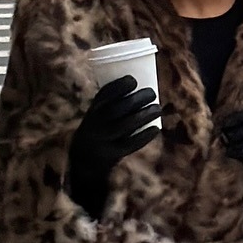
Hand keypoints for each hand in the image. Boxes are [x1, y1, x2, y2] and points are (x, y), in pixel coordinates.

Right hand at [68, 75, 160, 217]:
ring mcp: (102, 141)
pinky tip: (156, 128)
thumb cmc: (100, 130)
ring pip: (125, 126)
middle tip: (152, 93)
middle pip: (116, 110)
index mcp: (91, 112)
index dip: (118, 86)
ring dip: (144, 115)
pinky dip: (144, 136)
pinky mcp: (112, 155)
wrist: (84, 162)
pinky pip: (130, 144)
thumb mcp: (98, 115)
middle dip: (136, 100)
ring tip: (158, 108)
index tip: (133, 80)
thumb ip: (114, 104)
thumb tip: (142, 90)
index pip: (103, 95)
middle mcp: (94, 125)